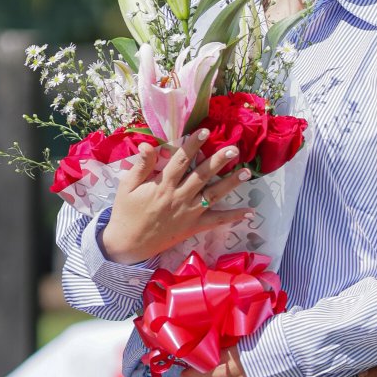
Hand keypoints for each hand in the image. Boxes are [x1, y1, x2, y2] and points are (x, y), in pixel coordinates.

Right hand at [100, 130, 249, 264]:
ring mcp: (188, 213)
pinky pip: (216, 222)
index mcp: (162, 185)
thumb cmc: (126, 212)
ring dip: (231, 183)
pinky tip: (249, 212)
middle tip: (234, 148)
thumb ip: (141, 166)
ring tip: (247, 172)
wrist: (128, 244)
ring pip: (213, 195)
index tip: (204, 132)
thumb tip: (148, 145)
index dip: (192, 145)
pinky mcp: (193, 227)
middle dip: (218, 161)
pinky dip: (233, 217)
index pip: (180, 161)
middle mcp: (178, 197)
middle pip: (202, 176)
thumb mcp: (127, 186)